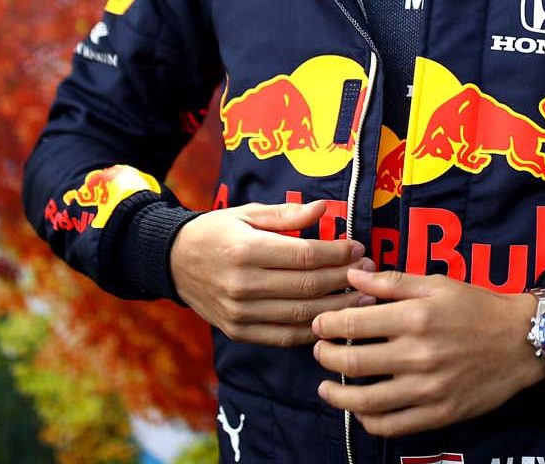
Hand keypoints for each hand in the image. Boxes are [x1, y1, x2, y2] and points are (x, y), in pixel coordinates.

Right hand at [169, 200, 372, 345]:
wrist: (174, 262)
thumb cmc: (216, 232)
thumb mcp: (247, 213)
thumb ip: (286, 214)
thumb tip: (323, 209)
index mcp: (245, 250)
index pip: (304, 255)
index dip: (336, 253)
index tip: (358, 248)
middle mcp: (242, 284)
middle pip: (307, 286)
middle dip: (345, 280)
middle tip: (370, 272)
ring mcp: (240, 313)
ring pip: (301, 315)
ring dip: (338, 307)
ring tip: (364, 298)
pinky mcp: (239, 331)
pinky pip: (285, 336)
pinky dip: (313, 331)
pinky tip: (334, 319)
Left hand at [310, 267, 544, 436]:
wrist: (523, 341)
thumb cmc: (479, 307)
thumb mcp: (438, 284)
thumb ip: (393, 282)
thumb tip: (353, 275)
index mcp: (416, 317)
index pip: (352, 323)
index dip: (327, 324)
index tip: (320, 324)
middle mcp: (418, 355)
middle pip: (352, 362)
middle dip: (325, 356)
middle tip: (320, 351)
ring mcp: (428, 389)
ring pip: (365, 401)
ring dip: (336, 395)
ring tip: (326, 388)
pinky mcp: (438, 414)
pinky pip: (392, 426)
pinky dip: (367, 421)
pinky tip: (360, 410)